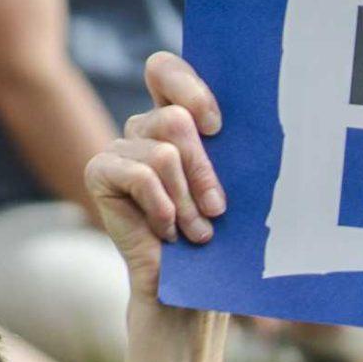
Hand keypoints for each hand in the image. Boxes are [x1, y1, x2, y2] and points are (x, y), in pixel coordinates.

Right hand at [83, 51, 224, 300]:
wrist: (188, 291)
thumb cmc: (221, 238)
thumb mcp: (235, 186)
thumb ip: (232, 148)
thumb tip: (261, 116)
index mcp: (178, 119)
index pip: (165, 70)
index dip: (189, 88)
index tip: (215, 127)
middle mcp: (145, 127)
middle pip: (174, 118)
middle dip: (202, 169)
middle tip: (217, 209)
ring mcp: (120, 148)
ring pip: (164, 152)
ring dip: (186, 200)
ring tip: (195, 230)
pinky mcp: (100, 172)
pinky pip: (140, 175)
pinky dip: (161, 207)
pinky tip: (165, 231)